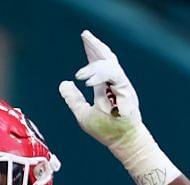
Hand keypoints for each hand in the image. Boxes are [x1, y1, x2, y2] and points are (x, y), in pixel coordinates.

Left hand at [57, 30, 176, 184]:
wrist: (122, 143)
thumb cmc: (106, 131)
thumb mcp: (83, 113)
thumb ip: (73, 99)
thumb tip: (63, 84)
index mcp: (106, 86)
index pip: (99, 63)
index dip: (92, 51)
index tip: (85, 39)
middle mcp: (115, 83)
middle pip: (107, 58)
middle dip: (95, 46)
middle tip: (85, 35)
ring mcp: (122, 85)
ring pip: (110, 64)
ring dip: (95, 63)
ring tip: (79, 73)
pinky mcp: (126, 90)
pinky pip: (113, 76)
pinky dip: (100, 76)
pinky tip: (86, 81)